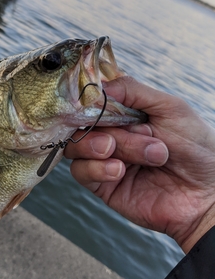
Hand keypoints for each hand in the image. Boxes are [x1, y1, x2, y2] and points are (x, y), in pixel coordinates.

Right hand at [65, 76, 214, 253]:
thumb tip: (99, 84)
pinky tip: (120, 171)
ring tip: (137, 157)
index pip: (92, 101)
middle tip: (144, 138)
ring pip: (77, 146)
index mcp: (125, 114)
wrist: (207, 194)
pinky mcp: (102, 185)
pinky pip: (80, 171)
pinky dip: (97, 168)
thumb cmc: (197, 149)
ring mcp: (105, 160)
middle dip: (112, 131)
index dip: (90, 101)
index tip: (96, 102)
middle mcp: (112, 134)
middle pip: (82, 123)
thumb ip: (134, 91)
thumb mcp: (171, 108)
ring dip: (102, 147)